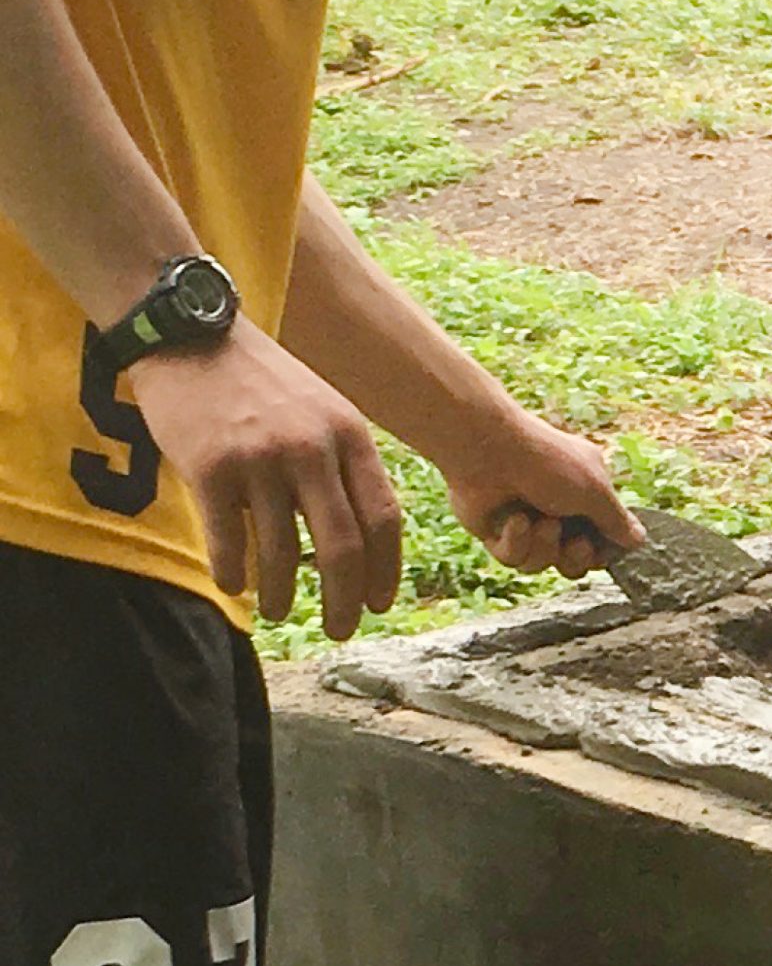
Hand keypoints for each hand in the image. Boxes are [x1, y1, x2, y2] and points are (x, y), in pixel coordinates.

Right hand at [130, 322, 403, 641]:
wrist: (193, 335)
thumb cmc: (262, 381)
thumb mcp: (324, 410)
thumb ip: (345, 464)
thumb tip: (365, 538)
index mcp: (351, 436)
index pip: (384, 519)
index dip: (385, 570)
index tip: (378, 604)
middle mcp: (313, 450)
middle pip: (344, 547)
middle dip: (345, 600)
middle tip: (340, 630)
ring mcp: (262, 459)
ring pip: (283, 553)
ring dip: (282, 594)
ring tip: (277, 610)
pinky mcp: (210, 468)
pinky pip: (229, 542)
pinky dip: (235, 573)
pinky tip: (235, 586)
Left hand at [439, 407, 640, 578]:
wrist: (490, 452)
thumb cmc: (548, 462)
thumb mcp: (595, 491)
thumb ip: (617, 521)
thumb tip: (640, 541)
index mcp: (586, 496)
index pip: (603, 540)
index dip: (603, 553)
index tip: (604, 551)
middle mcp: (558, 511)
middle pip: (575, 561)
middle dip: (576, 557)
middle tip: (576, 543)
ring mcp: (527, 524)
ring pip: (543, 563)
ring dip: (544, 545)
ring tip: (539, 521)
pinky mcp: (497, 533)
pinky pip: (513, 558)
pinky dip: (516, 541)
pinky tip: (513, 520)